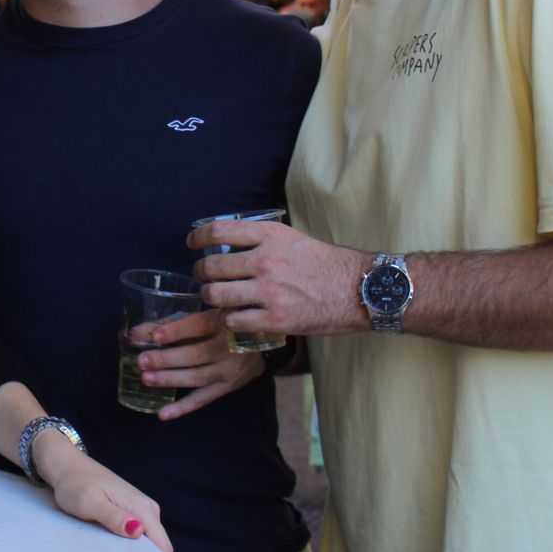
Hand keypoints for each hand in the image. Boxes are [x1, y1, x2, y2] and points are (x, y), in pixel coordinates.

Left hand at [39, 446, 172, 551]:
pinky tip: (115, 549)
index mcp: (142, 507)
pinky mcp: (132, 510)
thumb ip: (114, 517)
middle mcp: (148, 508)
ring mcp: (141, 508)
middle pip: (159, 546)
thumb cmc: (75, 484)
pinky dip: (131, 545)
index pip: (163, 546)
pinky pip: (140, 534)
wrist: (67, 465)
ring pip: (150, 541)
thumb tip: (138, 531)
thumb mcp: (90, 502)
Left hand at [131, 309, 266, 420]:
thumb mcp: (202, 316)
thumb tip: (135, 333)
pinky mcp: (226, 388)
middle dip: (167, 359)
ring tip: (147, 378)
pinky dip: (182, 408)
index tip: (154, 336)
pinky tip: (162, 413)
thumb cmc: (221, 325)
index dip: (176, 331)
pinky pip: (203, 400)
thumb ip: (171, 323)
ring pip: (198, 378)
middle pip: (197, 355)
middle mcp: (228, 347)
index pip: (198, 326)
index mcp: (221, 322)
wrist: (259, 346)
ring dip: (171, 379)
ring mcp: (229, 370)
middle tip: (142, 360)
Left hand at [188, 219, 371, 336]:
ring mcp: (269, 292)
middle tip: (205, 278)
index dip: (197, 238)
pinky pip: (233, 321)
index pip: (217, 231)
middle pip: (210, 267)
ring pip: (216, 296)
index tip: (192, 243)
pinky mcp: (275, 319)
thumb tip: (228, 241)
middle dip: (201, 274)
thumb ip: (261, 239)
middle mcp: (266, 261)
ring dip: (212, 299)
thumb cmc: (326, 264)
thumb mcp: (293, 238)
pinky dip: (230, 321)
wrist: (360, 290)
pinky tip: (237, 317)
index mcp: (270, 236)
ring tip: (218, 299)